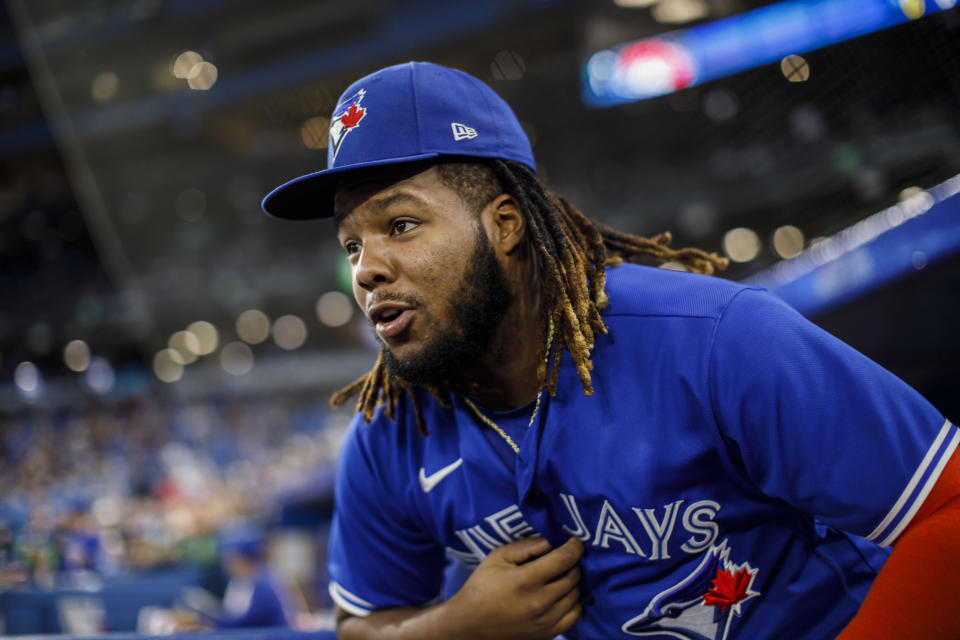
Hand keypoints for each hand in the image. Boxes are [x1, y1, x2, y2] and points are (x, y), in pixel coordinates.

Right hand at [442, 537, 583, 639]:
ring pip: (576, 595)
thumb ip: (526, 547)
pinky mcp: (548, 634)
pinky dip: (573, 602)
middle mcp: (539, 602)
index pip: (564, 559)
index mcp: (525, 580)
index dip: (575, 547)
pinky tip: (562, 595)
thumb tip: (551, 541)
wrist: (470, 625)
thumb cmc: (482, 587)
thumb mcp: (497, 558)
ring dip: (572, 582)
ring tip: (560, 576)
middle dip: (572, 563)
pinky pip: (575, 615)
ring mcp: (545, 621)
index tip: (575, 541)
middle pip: (573, 576)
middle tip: (563, 558)